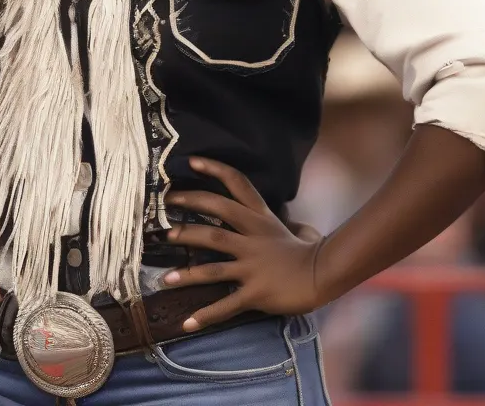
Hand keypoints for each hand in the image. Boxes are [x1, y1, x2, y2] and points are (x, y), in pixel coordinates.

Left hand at [162, 157, 325, 332]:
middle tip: (162, 214)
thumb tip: (270, 210)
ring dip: (187, 273)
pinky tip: (187, 323)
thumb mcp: (287, 226)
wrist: (322, 275)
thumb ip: (269, 219)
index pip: (237, 184)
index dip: (214, 170)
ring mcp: (253, 265)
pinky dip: (206, 315)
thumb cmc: (305, 249)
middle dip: (188, 215)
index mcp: (260, 217)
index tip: (191, 162)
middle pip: (215, 219)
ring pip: (213, 266)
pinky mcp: (256, 292)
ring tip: (165, 277)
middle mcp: (253, 237)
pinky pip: (227, 305)